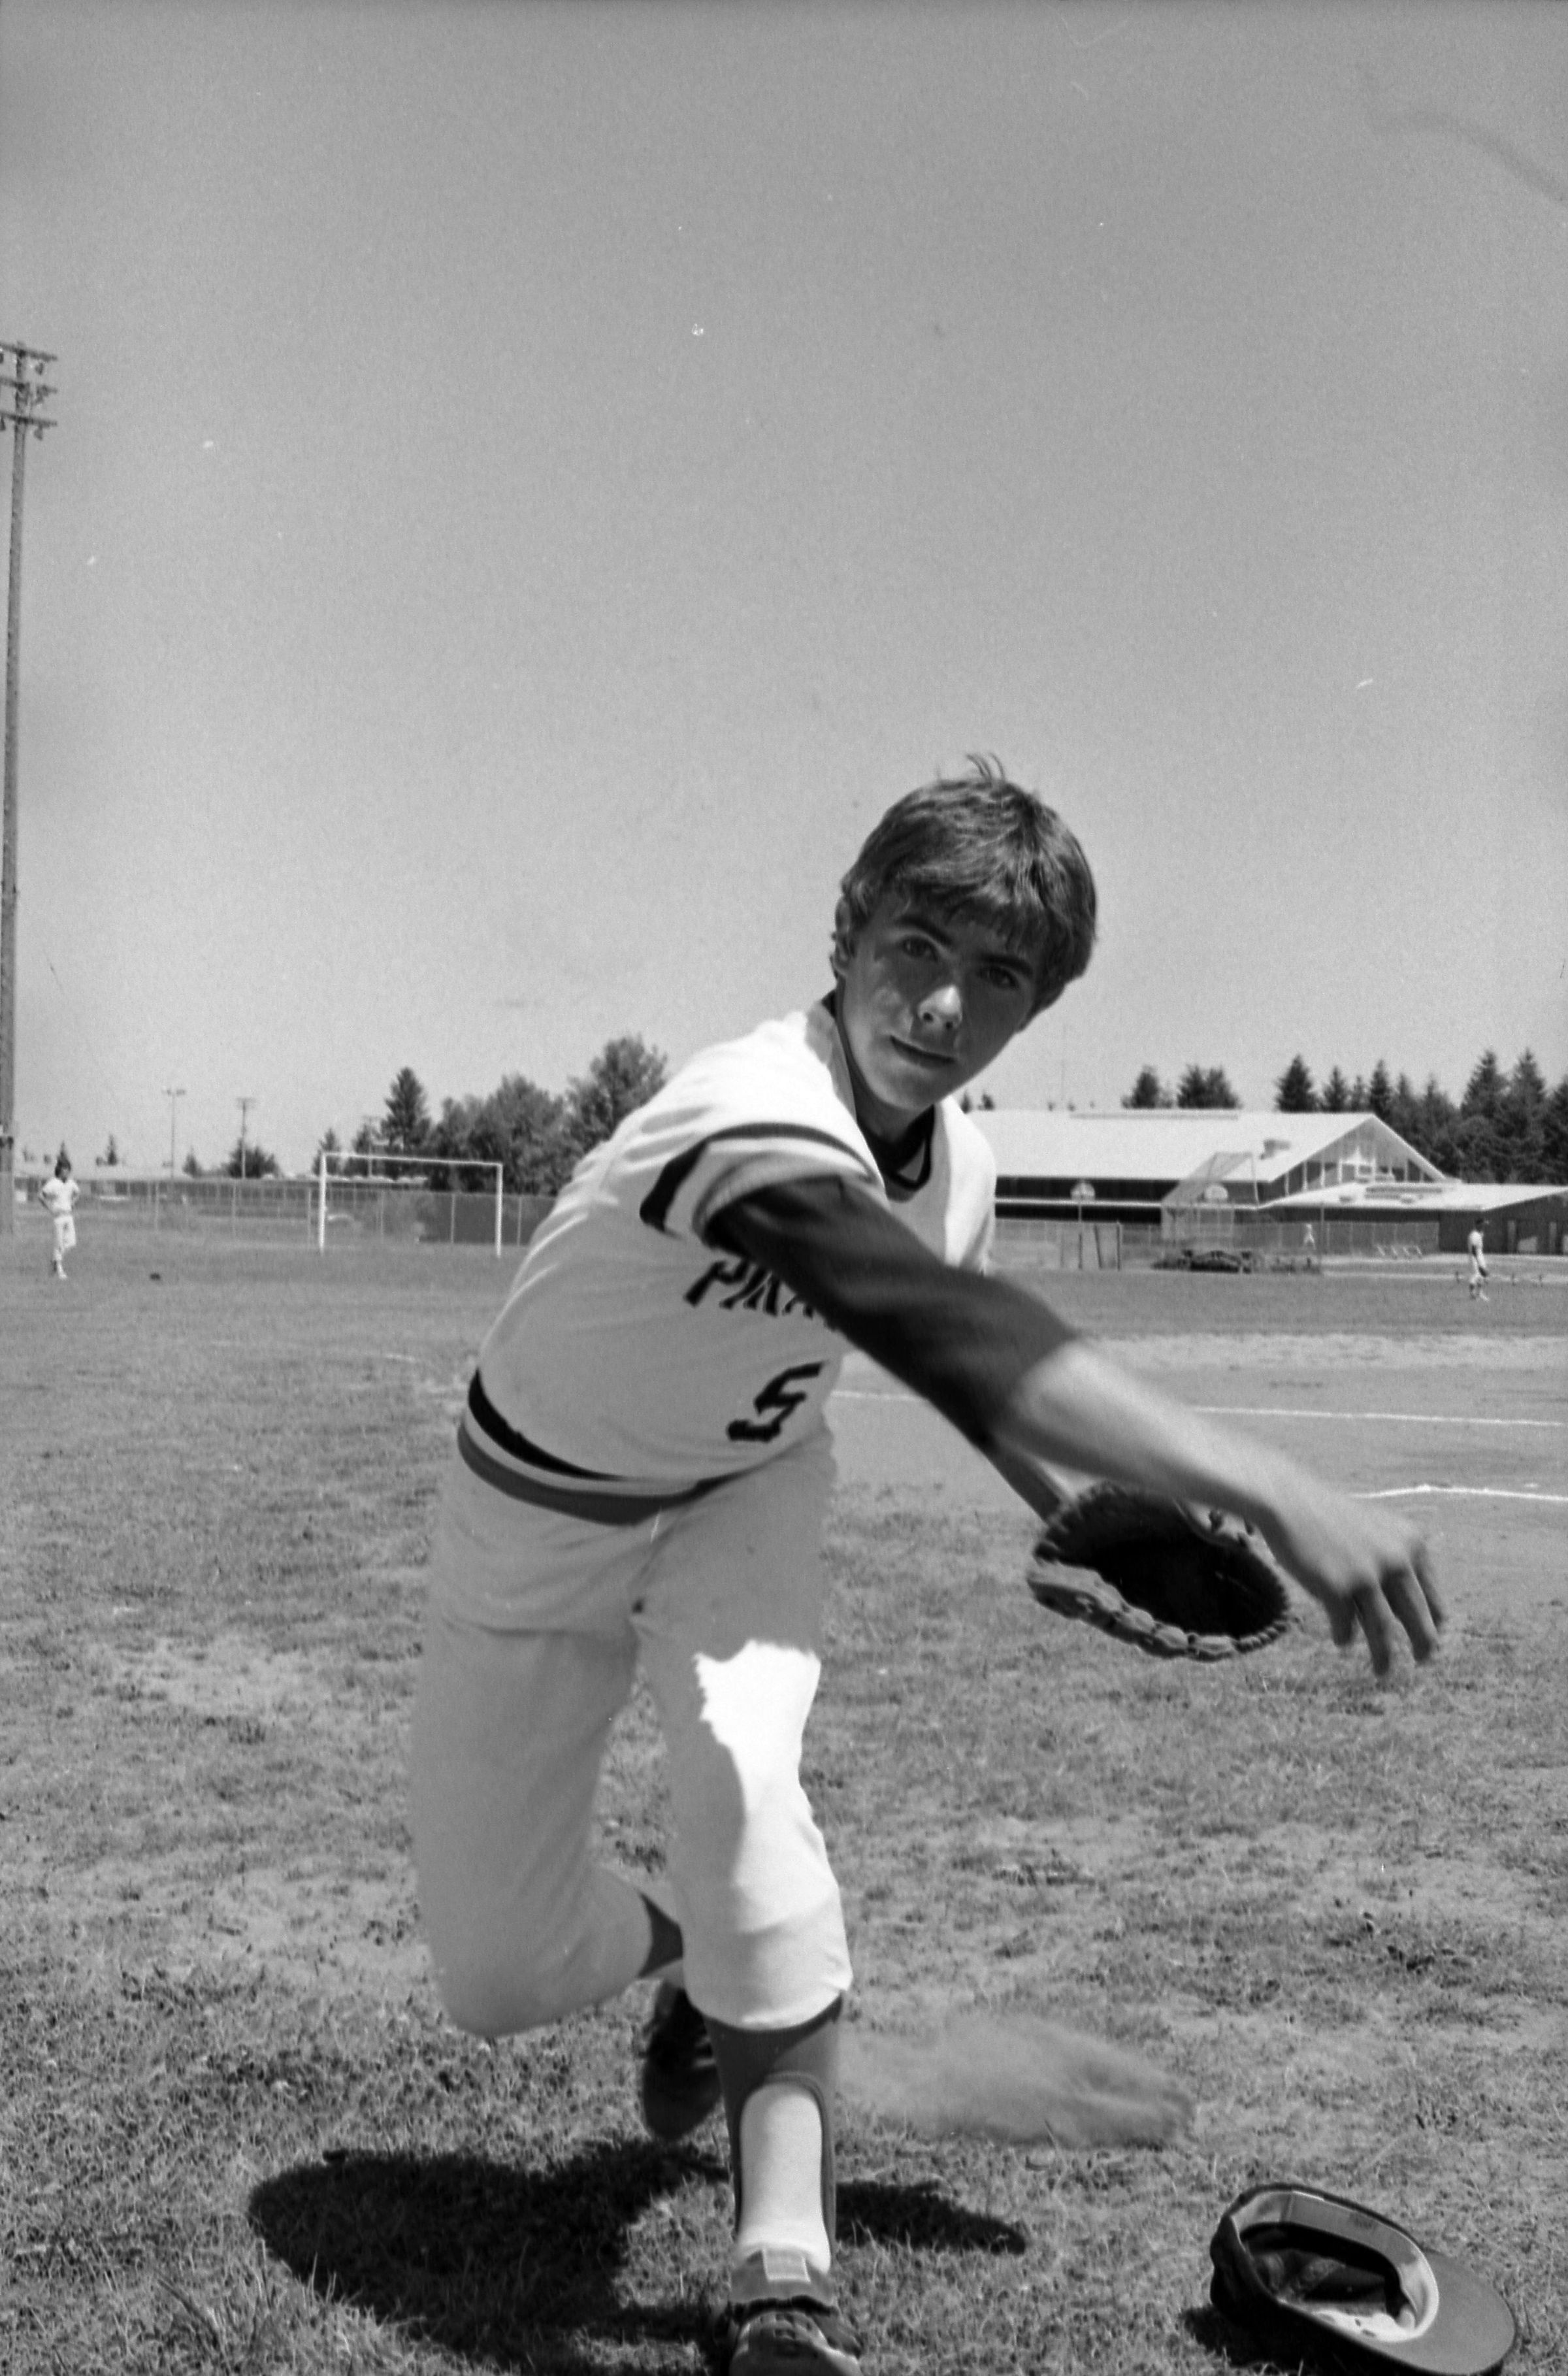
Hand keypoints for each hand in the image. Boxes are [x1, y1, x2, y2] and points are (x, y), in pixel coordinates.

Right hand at [1255, 1483, 1442, 1677]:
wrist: (1289, 1501)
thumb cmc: (1330, 1518)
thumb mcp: (1374, 1533)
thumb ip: (1394, 1564)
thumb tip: (1407, 1616)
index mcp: (1412, 1544)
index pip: (1433, 1595)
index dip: (1433, 1620)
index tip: (1430, 1635)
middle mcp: (1396, 1559)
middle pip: (1417, 1617)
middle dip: (1423, 1644)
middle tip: (1422, 1660)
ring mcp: (1366, 1574)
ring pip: (1383, 1630)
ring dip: (1384, 1655)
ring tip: (1383, 1670)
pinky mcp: (1337, 1588)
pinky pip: (1346, 1626)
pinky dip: (1344, 1636)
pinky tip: (1341, 1639)